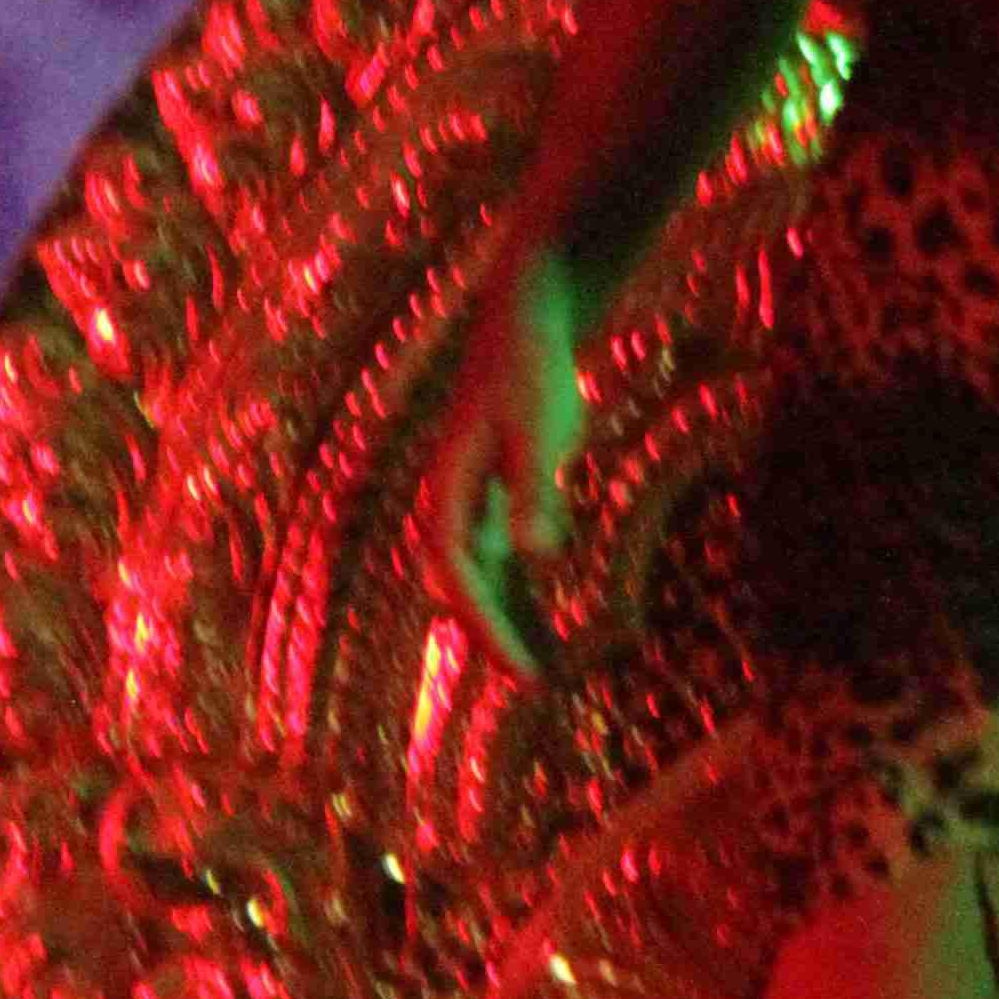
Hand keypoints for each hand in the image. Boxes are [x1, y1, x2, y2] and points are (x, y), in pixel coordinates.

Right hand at [426, 245, 587, 685]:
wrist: (528, 315)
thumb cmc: (531, 369)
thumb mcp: (539, 428)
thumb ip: (535, 490)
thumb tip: (534, 557)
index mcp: (449, 491)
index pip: (458, 577)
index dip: (486, 626)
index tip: (522, 669)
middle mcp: (452, 502)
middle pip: (464, 586)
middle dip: (492, 635)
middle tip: (535, 684)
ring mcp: (474, 498)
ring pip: (484, 578)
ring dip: (507, 619)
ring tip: (543, 670)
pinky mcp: (501, 491)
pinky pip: (506, 559)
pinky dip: (523, 592)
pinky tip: (550, 624)